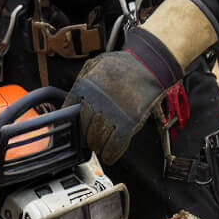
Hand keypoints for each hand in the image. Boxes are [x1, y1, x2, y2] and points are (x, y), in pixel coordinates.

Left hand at [66, 27, 181, 164]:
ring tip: (98, 147)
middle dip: (84, 136)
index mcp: (86, 86)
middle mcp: (97, 100)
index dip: (68, 121)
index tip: (70, 128)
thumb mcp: (95, 64)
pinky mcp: (129, 121)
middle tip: (87, 139)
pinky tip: (108, 155)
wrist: (149, 64)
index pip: (69, 110)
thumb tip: (70, 100)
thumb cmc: (123, 64)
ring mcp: (113, 112)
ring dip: (96, 145)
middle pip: (82, 127)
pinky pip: (115, 143)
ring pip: (97, 138)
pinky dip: (111, 152)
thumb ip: (82, 81)